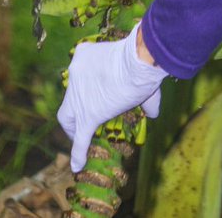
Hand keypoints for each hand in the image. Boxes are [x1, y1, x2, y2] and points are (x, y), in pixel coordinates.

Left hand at [56, 21, 166, 172]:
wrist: (138, 61)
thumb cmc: (140, 59)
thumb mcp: (134, 68)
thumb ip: (144, 93)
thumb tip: (154, 113)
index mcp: (84, 55)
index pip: (79, 73)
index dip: (84, 84)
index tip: (93, 92)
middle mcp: (75, 74)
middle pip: (67, 97)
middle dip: (72, 110)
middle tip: (82, 118)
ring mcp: (79, 96)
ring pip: (67, 117)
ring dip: (72, 129)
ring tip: (80, 139)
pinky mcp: (88, 116)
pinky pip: (80, 137)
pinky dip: (78, 152)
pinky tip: (78, 165)